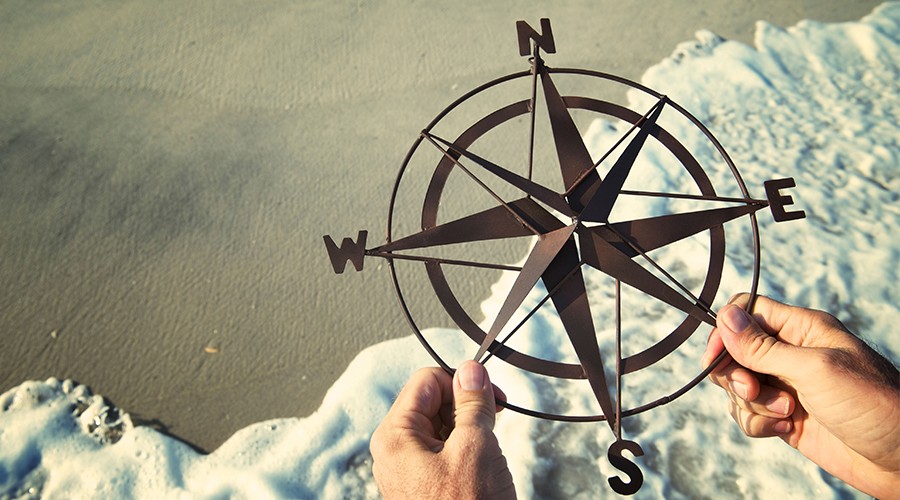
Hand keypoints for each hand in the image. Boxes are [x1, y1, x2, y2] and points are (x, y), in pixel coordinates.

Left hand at [370, 361, 515, 498]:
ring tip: (487, 452)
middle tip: (494, 419)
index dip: (461, 382)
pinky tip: (482, 468)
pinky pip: (445, 452)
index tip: (490, 395)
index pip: (426, 381)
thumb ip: (472, 402)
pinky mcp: (424, 485)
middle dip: (466, 407)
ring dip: (469, 430)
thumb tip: (470, 370)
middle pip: (432, 402)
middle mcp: (395, 450)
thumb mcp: (476, 446)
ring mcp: (408, 470)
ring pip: (441, 427)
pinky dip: (467, 451)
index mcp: (395, 435)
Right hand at [702, 294, 899, 497]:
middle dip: (736, 373)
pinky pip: (748, 414)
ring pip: (738, 385)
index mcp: (801, 329)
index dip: (726, 330)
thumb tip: (726, 317)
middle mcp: (790, 354)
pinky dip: (757, 423)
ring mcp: (786, 386)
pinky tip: (784, 430)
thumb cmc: (872, 404)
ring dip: (751, 402)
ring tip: (786, 413)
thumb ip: (764, 347)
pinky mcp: (784, 417)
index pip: (748, 312)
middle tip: (754, 389)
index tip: (717, 355)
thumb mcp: (815, 369)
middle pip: (735, 351)